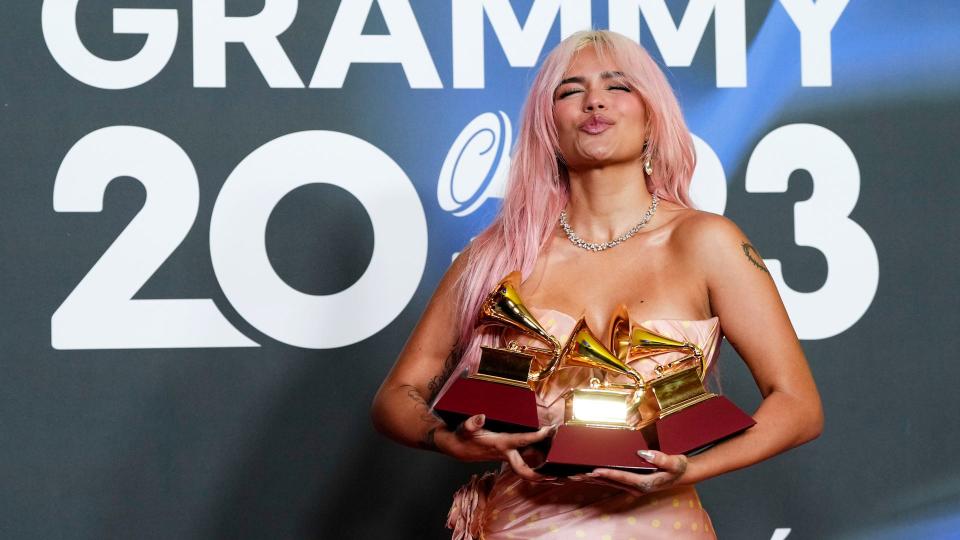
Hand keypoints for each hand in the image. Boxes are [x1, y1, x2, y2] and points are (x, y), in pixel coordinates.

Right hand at [436, 414, 555, 481]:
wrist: (457, 447)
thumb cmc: (462, 437)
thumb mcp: (464, 428)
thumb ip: (471, 423)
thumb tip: (481, 417)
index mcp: (500, 444)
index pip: (521, 441)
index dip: (536, 436)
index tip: (549, 430)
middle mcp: (506, 454)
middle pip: (525, 470)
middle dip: (540, 475)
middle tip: (558, 475)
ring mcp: (508, 456)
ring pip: (528, 464)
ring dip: (543, 468)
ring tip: (561, 468)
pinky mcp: (508, 455)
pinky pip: (525, 459)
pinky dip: (537, 460)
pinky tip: (548, 456)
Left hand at [582, 450, 689, 494]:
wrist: (683, 474)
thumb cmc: (678, 467)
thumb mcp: (674, 462)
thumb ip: (661, 458)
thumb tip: (643, 453)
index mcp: (644, 483)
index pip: (621, 477)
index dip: (606, 474)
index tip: (593, 471)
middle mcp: (636, 487)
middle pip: (610, 482)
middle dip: (592, 478)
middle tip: (574, 475)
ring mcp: (633, 486)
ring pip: (608, 483)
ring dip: (592, 479)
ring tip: (575, 475)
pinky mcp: (632, 483)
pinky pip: (612, 481)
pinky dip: (599, 478)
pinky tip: (589, 474)